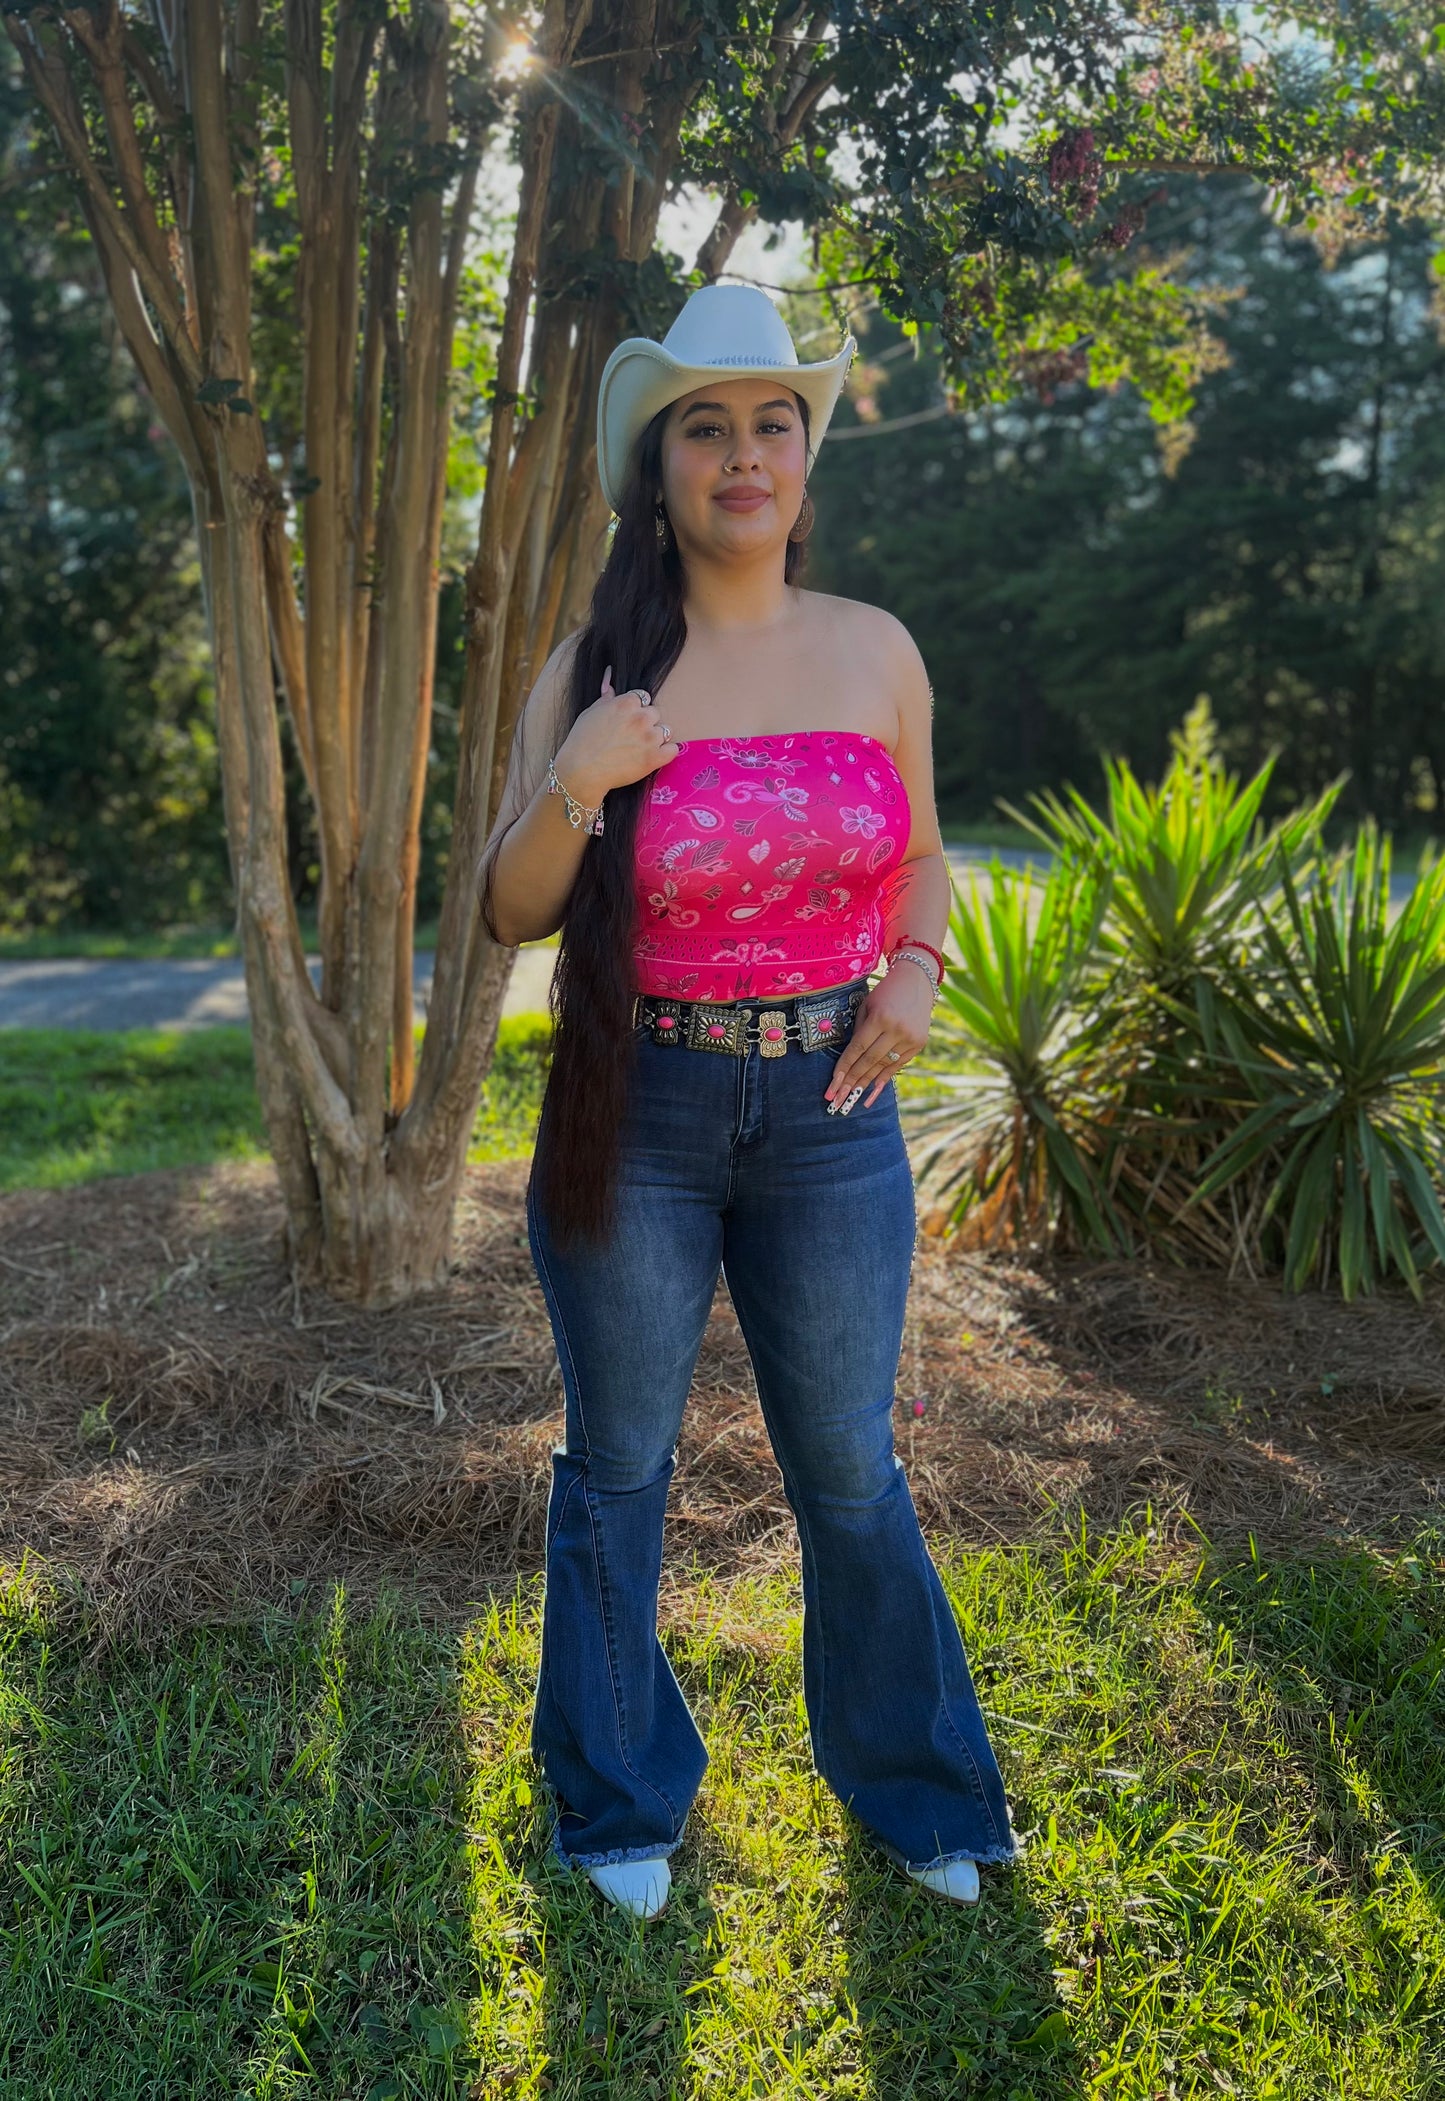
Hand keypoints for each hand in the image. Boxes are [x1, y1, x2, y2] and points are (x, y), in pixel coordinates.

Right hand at [553, 663, 680, 803]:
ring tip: (639, 749)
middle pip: (655, 713)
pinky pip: (673, 749)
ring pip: (665, 731)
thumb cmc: (581, 742)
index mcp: (626, 703)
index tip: (627, 721)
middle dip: (646, 723)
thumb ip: (606, 698)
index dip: (635, 709)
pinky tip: (654, 757)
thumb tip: (610, 681)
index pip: (642, 698)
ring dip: (655, 738)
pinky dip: (666, 753)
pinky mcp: (655, 758)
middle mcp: (641, 717)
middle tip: (632, 737)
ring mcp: (650, 737)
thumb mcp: (590, 713)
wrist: (581, 771)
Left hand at [825, 960, 933, 1110]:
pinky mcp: (919, 1044)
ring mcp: (911, 1038)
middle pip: (870, 1061)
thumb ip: (859, 1031)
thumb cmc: (885, 992)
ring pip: (883, 1066)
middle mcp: (897, 1030)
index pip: (858, 1048)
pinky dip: (883, 1078)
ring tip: (850, 1097)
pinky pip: (898, 1065)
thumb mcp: (867, 1006)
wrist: (918, 981)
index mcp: (881, 1017)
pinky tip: (870, 1090)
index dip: (844, 1067)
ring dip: (865, 1083)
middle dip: (851, 1081)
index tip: (833, 1083)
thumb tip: (850, 1060)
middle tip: (837, 1099)